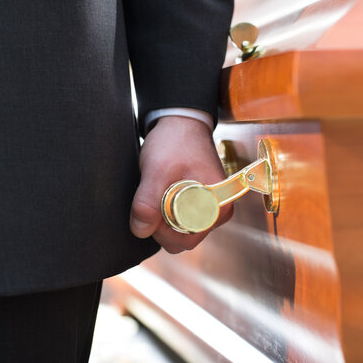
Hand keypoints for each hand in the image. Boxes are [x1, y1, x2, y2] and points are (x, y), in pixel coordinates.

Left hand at [130, 115, 232, 252]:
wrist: (180, 122)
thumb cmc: (174, 141)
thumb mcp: (156, 170)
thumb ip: (147, 202)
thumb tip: (141, 231)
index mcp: (219, 206)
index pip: (187, 240)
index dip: (162, 230)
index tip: (151, 208)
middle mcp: (220, 211)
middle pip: (184, 239)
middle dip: (161, 226)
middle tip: (151, 199)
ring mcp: (212, 208)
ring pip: (180, 231)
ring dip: (163, 218)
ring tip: (157, 192)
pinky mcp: (202, 204)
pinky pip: (181, 220)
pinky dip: (166, 212)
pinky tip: (161, 194)